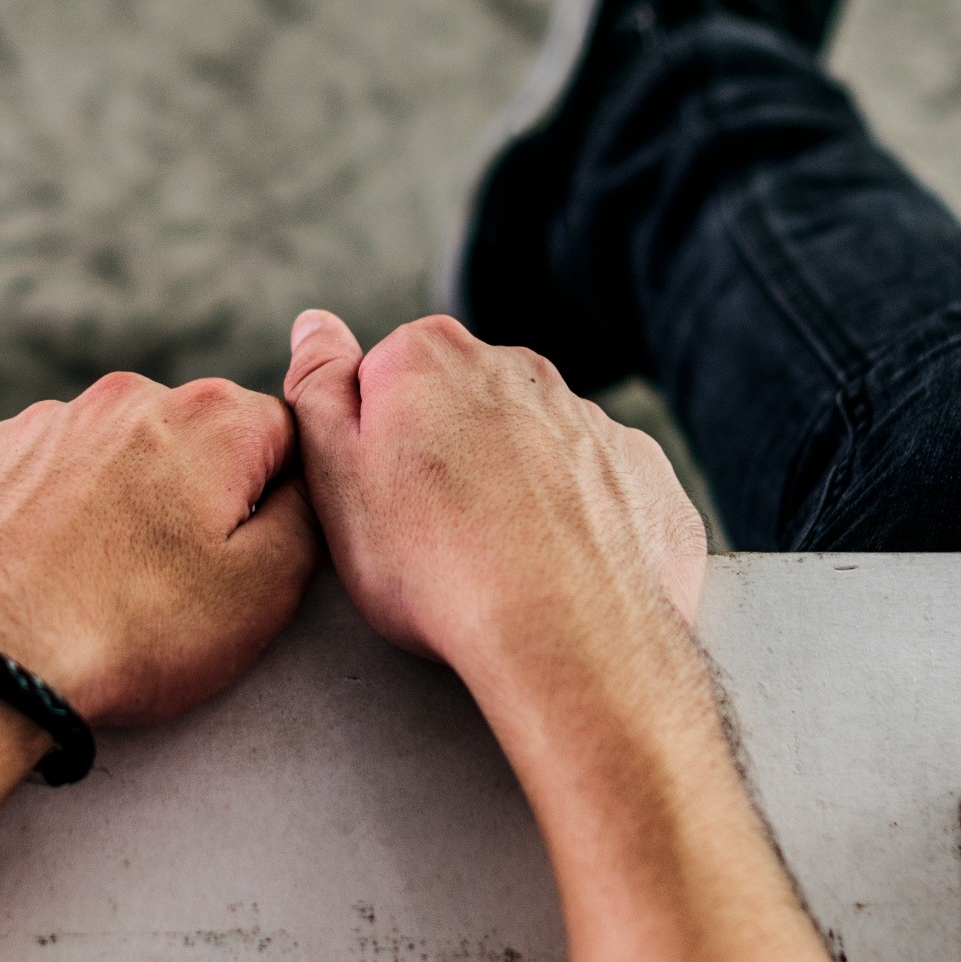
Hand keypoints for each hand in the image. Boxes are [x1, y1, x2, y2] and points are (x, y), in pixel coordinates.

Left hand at [0, 372, 319, 726]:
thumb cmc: (128, 635)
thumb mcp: (263, 591)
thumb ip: (309, 515)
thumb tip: (305, 483)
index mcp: (210, 417)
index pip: (285, 439)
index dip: (276, 506)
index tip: (242, 564)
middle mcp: (126, 397)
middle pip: (197, 442)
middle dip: (198, 502)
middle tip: (173, 586)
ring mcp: (46, 422)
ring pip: (118, 458)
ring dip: (125, 508)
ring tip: (104, 590)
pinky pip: (47, 476)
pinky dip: (56, 517)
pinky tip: (47, 577)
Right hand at [280, 310, 706, 686]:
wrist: (566, 636)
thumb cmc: (434, 564)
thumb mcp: (336, 479)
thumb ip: (317, 389)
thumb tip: (316, 326)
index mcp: (432, 358)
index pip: (384, 377)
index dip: (374, 442)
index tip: (380, 498)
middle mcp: (519, 370)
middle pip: (463, 405)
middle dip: (446, 456)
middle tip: (430, 538)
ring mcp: (592, 420)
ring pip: (534, 446)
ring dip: (514, 489)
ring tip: (495, 566)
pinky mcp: (644, 474)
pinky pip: (599, 489)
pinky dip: (579, 523)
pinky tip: (558, 575)